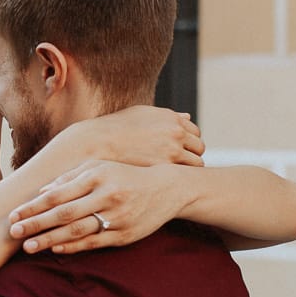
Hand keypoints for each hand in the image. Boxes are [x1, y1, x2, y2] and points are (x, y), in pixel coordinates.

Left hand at [8, 160, 189, 253]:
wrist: (166, 189)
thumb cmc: (126, 175)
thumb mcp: (100, 167)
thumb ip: (70, 177)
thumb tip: (41, 191)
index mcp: (97, 175)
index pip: (58, 193)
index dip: (33, 206)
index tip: (13, 215)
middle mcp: (106, 195)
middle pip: (64, 213)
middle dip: (36, 224)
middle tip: (13, 233)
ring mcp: (116, 216)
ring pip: (77, 230)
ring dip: (50, 239)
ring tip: (28, 247)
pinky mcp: (124, 234)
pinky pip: (94, 242)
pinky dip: (73, 246)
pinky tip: (55, 248)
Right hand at [75, 105, 202, 168]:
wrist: (97, 144)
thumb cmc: (117, 129)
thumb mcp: (143, 115)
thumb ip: (168, 116)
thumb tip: (187, 118)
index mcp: (171, 118)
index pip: (195, 133)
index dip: (188, 143)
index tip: (179, 152)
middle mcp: (176, 132)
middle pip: (199, 148)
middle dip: (191, 156)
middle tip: (177, 166)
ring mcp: (172, 150)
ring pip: (195, 164)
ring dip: (186, 169)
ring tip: (173, 176)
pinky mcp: (165, 167)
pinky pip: (183, 175)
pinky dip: (179, 179)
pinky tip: (167, 181)